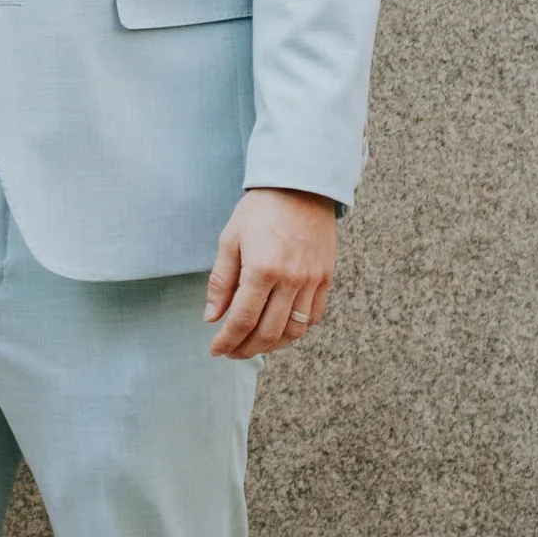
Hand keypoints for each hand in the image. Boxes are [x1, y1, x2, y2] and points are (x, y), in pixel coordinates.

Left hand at [205, 188, 338, 358]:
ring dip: (272, 345)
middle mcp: (290, 280)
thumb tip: (212, 317)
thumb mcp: (230, 240)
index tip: (216, 349)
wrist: (301, 185)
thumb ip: (220, 282)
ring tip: (254, 344)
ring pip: (293, 331)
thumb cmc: (261, 209)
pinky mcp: (325, 278)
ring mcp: (311, 281)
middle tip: (231, 351)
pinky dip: (296, 331)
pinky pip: (313, 317)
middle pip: (268, 333)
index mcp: (261, 269)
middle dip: (246, 348)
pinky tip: (280, 330)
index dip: (227, 341)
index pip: (241, 320)